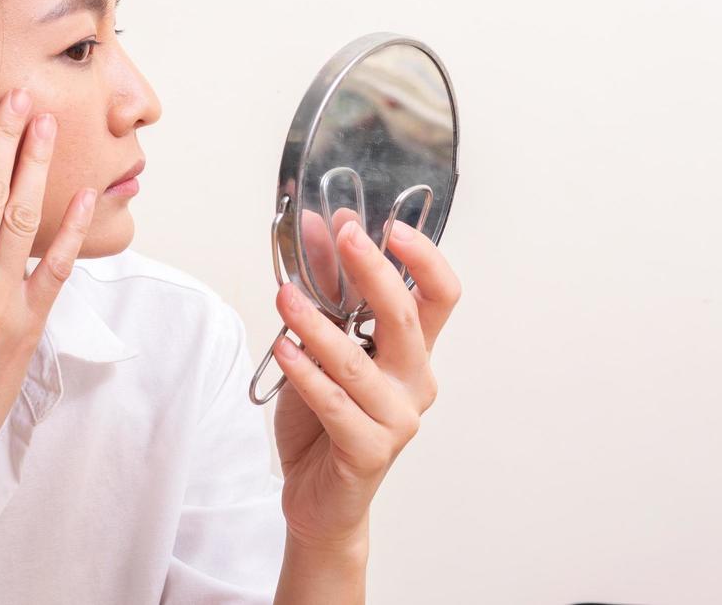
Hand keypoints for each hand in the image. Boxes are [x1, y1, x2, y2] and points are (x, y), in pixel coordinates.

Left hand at [272, 207, 460, 553]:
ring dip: (316, 324)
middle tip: (345, 237)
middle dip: (374, 271)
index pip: (439, 295)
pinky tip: (282, 348)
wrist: (318, 497)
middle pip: (405, 317)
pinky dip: (305, 372)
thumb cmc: (324, 418)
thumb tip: (320, 228)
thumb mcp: (322, 344)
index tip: (391, 225)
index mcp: (413, 350)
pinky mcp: (369, 450)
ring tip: (284, 296)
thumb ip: (326, 289)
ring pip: (356, 361)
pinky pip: (334, 403)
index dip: (423, 258)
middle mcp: (414, 380)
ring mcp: (397, 418)